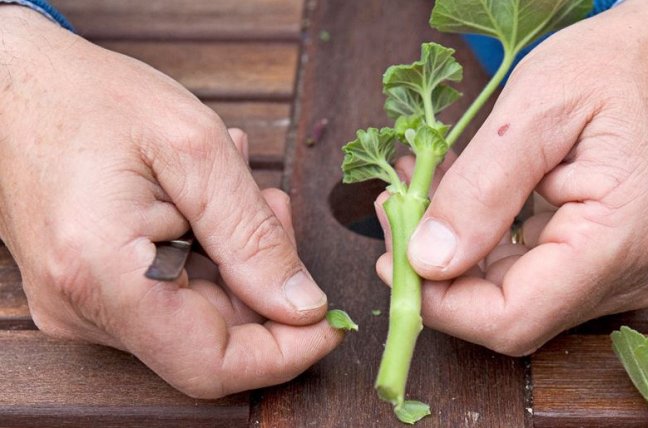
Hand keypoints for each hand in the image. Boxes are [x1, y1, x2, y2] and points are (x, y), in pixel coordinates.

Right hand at [0, 6, 340, 397]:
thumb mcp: (195, 149)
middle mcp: (82, 307)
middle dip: (264, 281)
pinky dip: (205, 253)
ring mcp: (80, 304)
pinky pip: (169, 295)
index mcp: (104, 274)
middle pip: (210, 337)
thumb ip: (253, 236)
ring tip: (232, 186)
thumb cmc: (91, 98)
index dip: (284, 353)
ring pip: (196, 315)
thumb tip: (302, 305)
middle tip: (271, 205)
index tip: (328, 319)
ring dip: (236, 258)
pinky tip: (202, 198)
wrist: (12, 83)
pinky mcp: (87, 290)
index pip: (211, 365)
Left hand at [375, 0, 647, 355]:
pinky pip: (538, 271)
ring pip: (519, 293)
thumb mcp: (535, 107)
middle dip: (443, 266)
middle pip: (513, 311)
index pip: (514, 318)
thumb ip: (481, 190)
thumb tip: (427, 262)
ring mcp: (629, 271)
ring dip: (462, 248)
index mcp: (625, 236)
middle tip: (398, 205)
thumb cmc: (616, 63)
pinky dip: (491, 239)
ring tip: (422, 186)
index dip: (441, 303)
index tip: (392, 256)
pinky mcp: (616, 261)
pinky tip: (462, 195)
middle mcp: (636, 272)